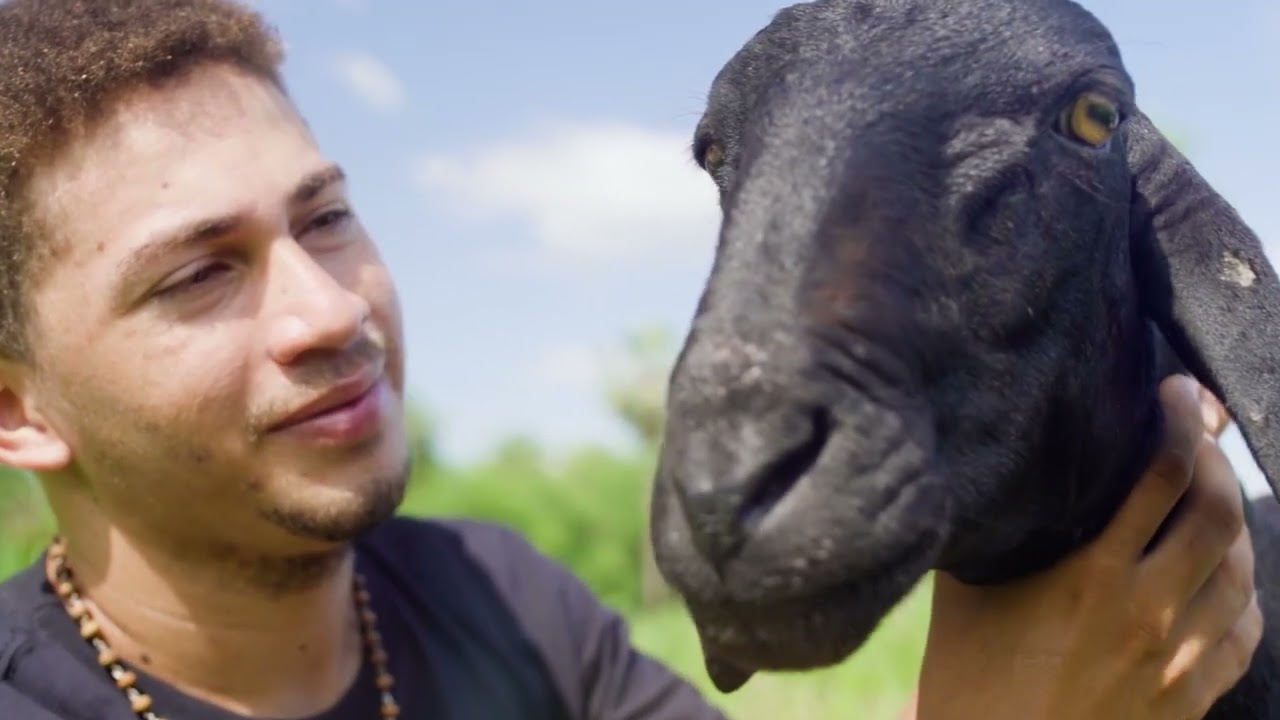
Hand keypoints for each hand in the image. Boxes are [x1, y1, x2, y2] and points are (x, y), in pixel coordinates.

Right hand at [907, 375, 1259, 719]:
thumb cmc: (968, 679)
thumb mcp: (966, 591)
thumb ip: (994, 532)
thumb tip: (987, 472)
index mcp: (1089, 575)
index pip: (1162, 476)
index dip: (1181, 421)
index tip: (1178, 392)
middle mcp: (1146, 610)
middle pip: (1218, 513)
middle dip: (1217, 458)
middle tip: (1203, 431)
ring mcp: (1176, 658)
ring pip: (1241, 569)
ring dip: (1235, 520)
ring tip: (1213, 494)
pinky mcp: (1189, 697)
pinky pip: (1245, 631)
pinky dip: (1246, 590)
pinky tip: (1227, 572)